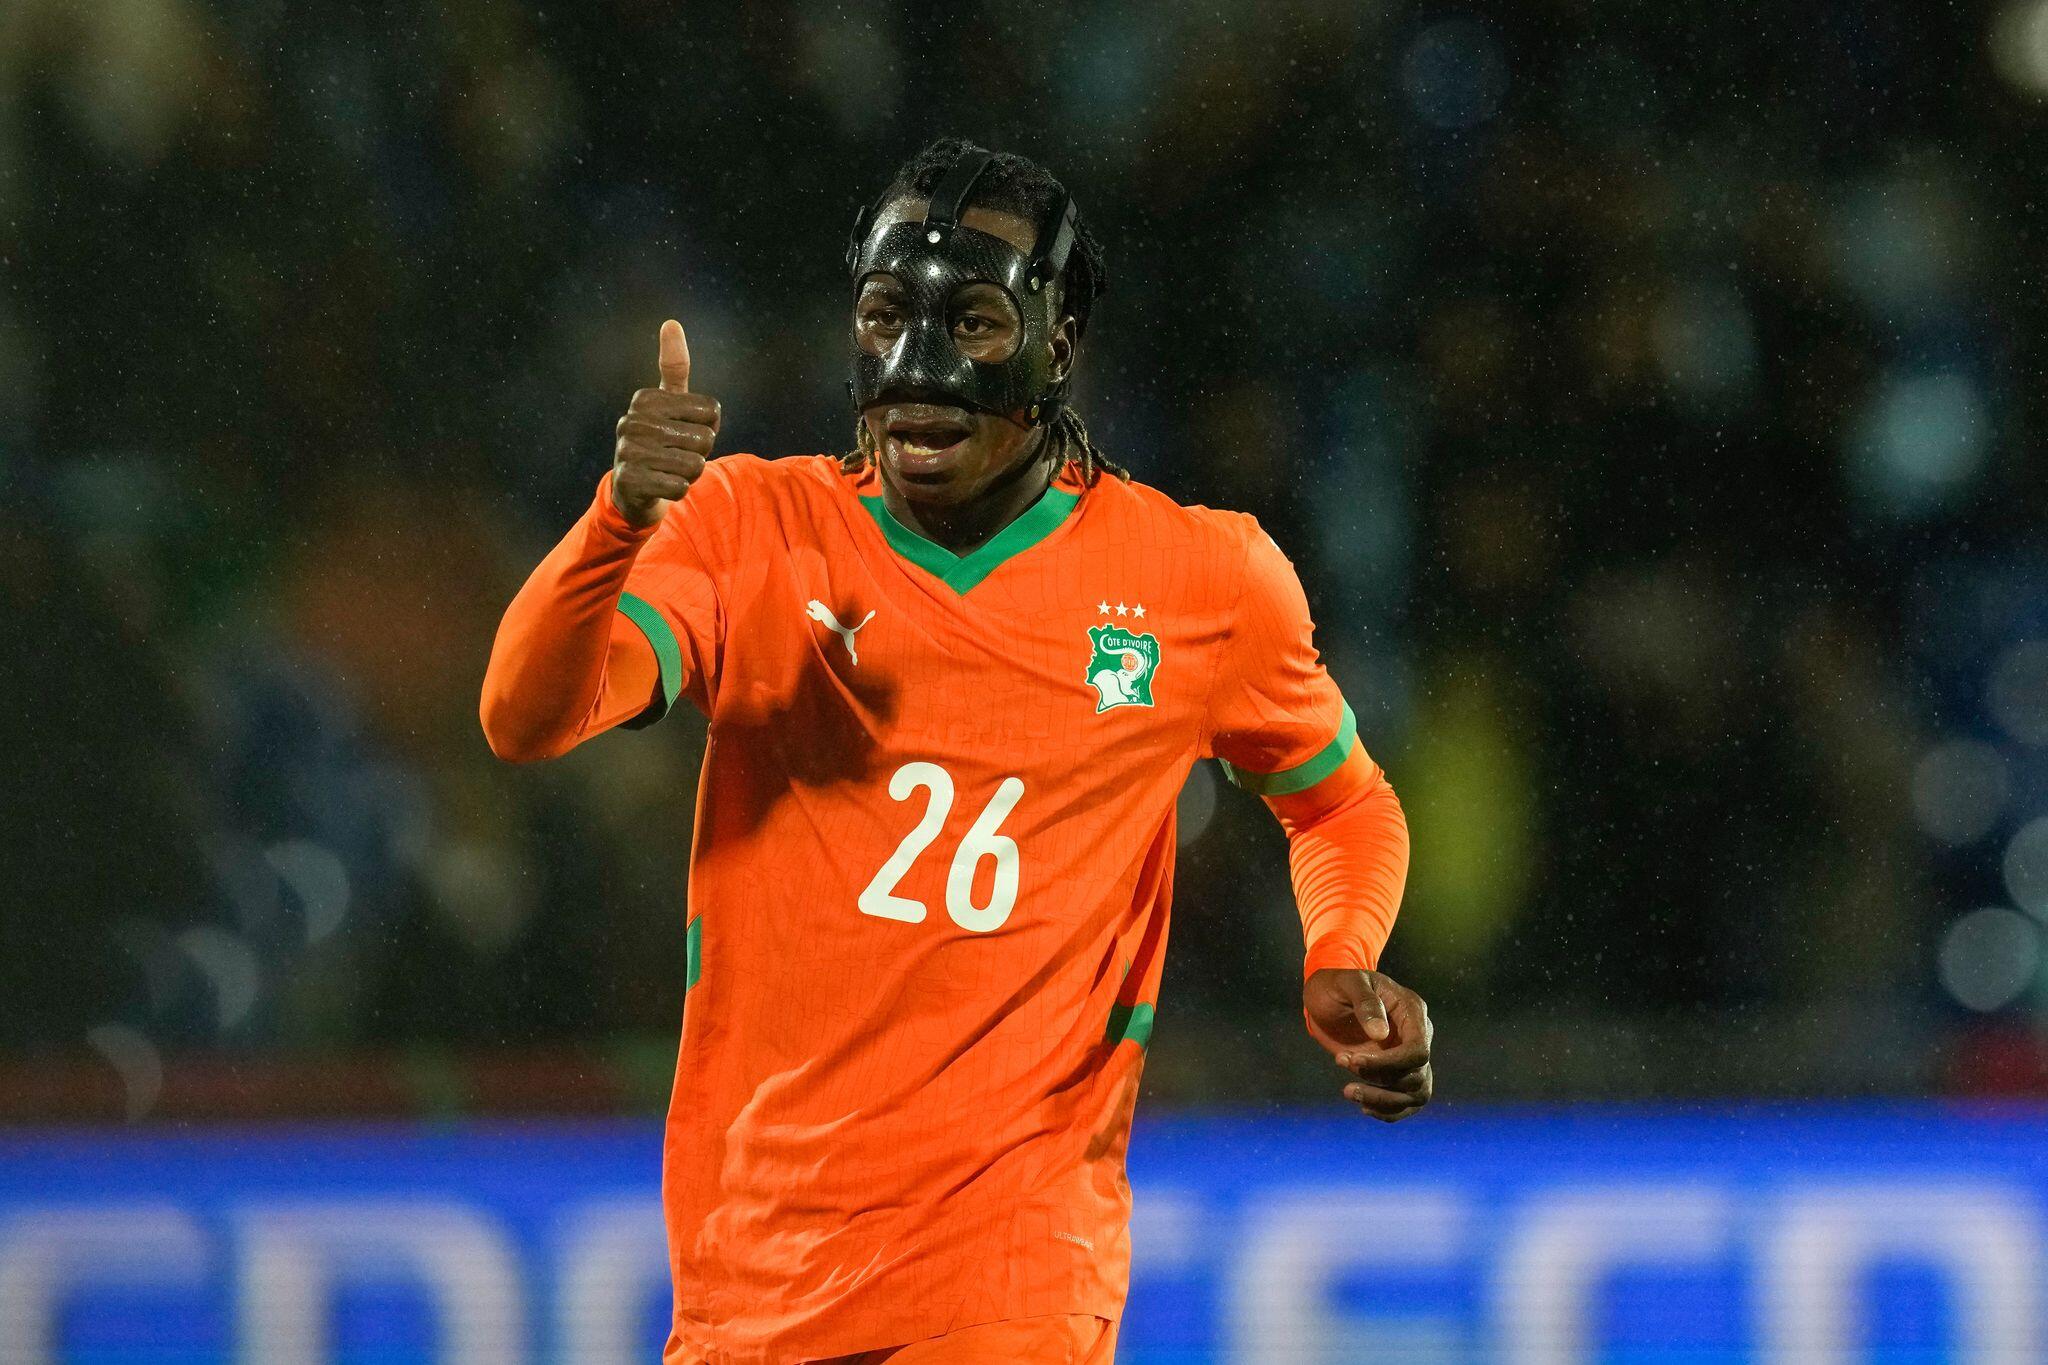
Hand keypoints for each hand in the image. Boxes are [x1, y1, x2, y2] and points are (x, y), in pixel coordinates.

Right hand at [612, 319, 721, 527]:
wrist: (632, 489)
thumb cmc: (659, 439)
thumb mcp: (669, 402)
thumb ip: (674, 367)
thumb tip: (671, 322)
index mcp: (645, 398)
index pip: (712, 410)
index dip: (709, 426)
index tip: (685, 430)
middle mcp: (632, 421)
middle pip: (705, 439)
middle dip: (699, 452)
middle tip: (676, 454)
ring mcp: (628, 452)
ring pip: (694, 465)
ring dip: (690, 473)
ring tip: (669, 469)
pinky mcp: (630, 482)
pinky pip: (680, 487)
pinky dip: (678, 490)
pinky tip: (660, 485)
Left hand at [1303, 967, 1433, 1121]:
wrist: (1328, 996)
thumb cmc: (1337, 985)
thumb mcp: (1347, 983)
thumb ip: (1365, 1003)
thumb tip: (1381, 1034)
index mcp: (1412, 1010)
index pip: (1418, 1050)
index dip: (1389, 1063)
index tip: (1353, 1061)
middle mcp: (1418, 1035)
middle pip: (1416, 1075)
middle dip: (1377, 1077)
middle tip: (1341, 1061)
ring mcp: (1409, 1056)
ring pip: (1416, 1093)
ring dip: (1382, 1100)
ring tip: (1347, 1091)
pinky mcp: (1397, 1072)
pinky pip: (1407, 1102)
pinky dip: (1389, 1112)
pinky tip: (1363, 1107)